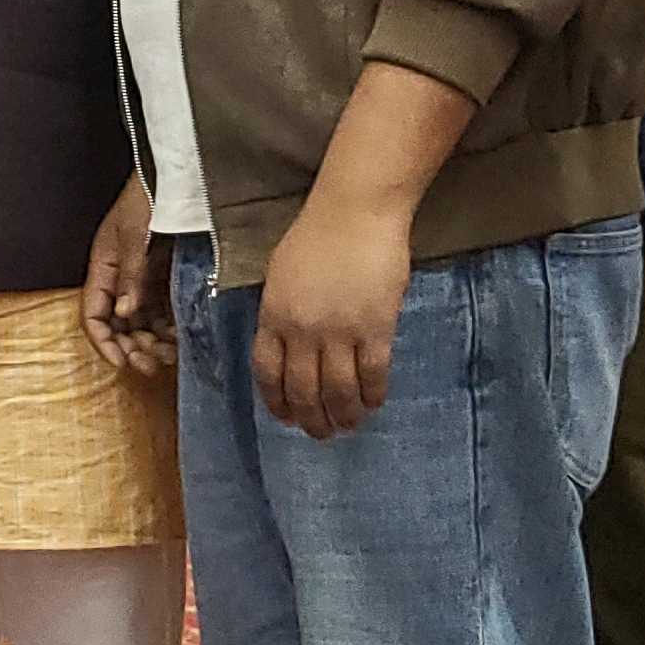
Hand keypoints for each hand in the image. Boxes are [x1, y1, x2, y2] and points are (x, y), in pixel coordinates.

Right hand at [79, 175, 172, 376]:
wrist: (175, 174)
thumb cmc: (149, 197)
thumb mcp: (136, 235)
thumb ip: (132, 275)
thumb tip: (125, 314)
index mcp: (104, 267)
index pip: (93, 314)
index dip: (103, 342)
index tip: (122, 363)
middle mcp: (119, 277)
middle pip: (117, 324)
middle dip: (131, 347)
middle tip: (152, 365)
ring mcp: (141, 278)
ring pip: (140, 322)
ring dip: (150, 342)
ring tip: (170, 356)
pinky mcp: (163, 276)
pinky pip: (161, 310)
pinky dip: (167, 328)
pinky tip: (179, 338)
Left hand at [252, 197, 411, 440]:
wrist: (356, 212)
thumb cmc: (317, 235)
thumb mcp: (281, 275)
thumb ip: (281, 313)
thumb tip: (288, 347)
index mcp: (274, 316)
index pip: (268, 374)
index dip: (277, 403)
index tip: (287, 418)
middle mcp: (302, 331)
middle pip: (303, 392)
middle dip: (312, 421)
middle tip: (322, 432)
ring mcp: (339, 332)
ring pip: (338, 392)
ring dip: (344, 415)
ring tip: (350, 423)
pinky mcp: (375, 329)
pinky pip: (372, 375)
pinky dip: (373, 395)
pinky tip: (375, 402)